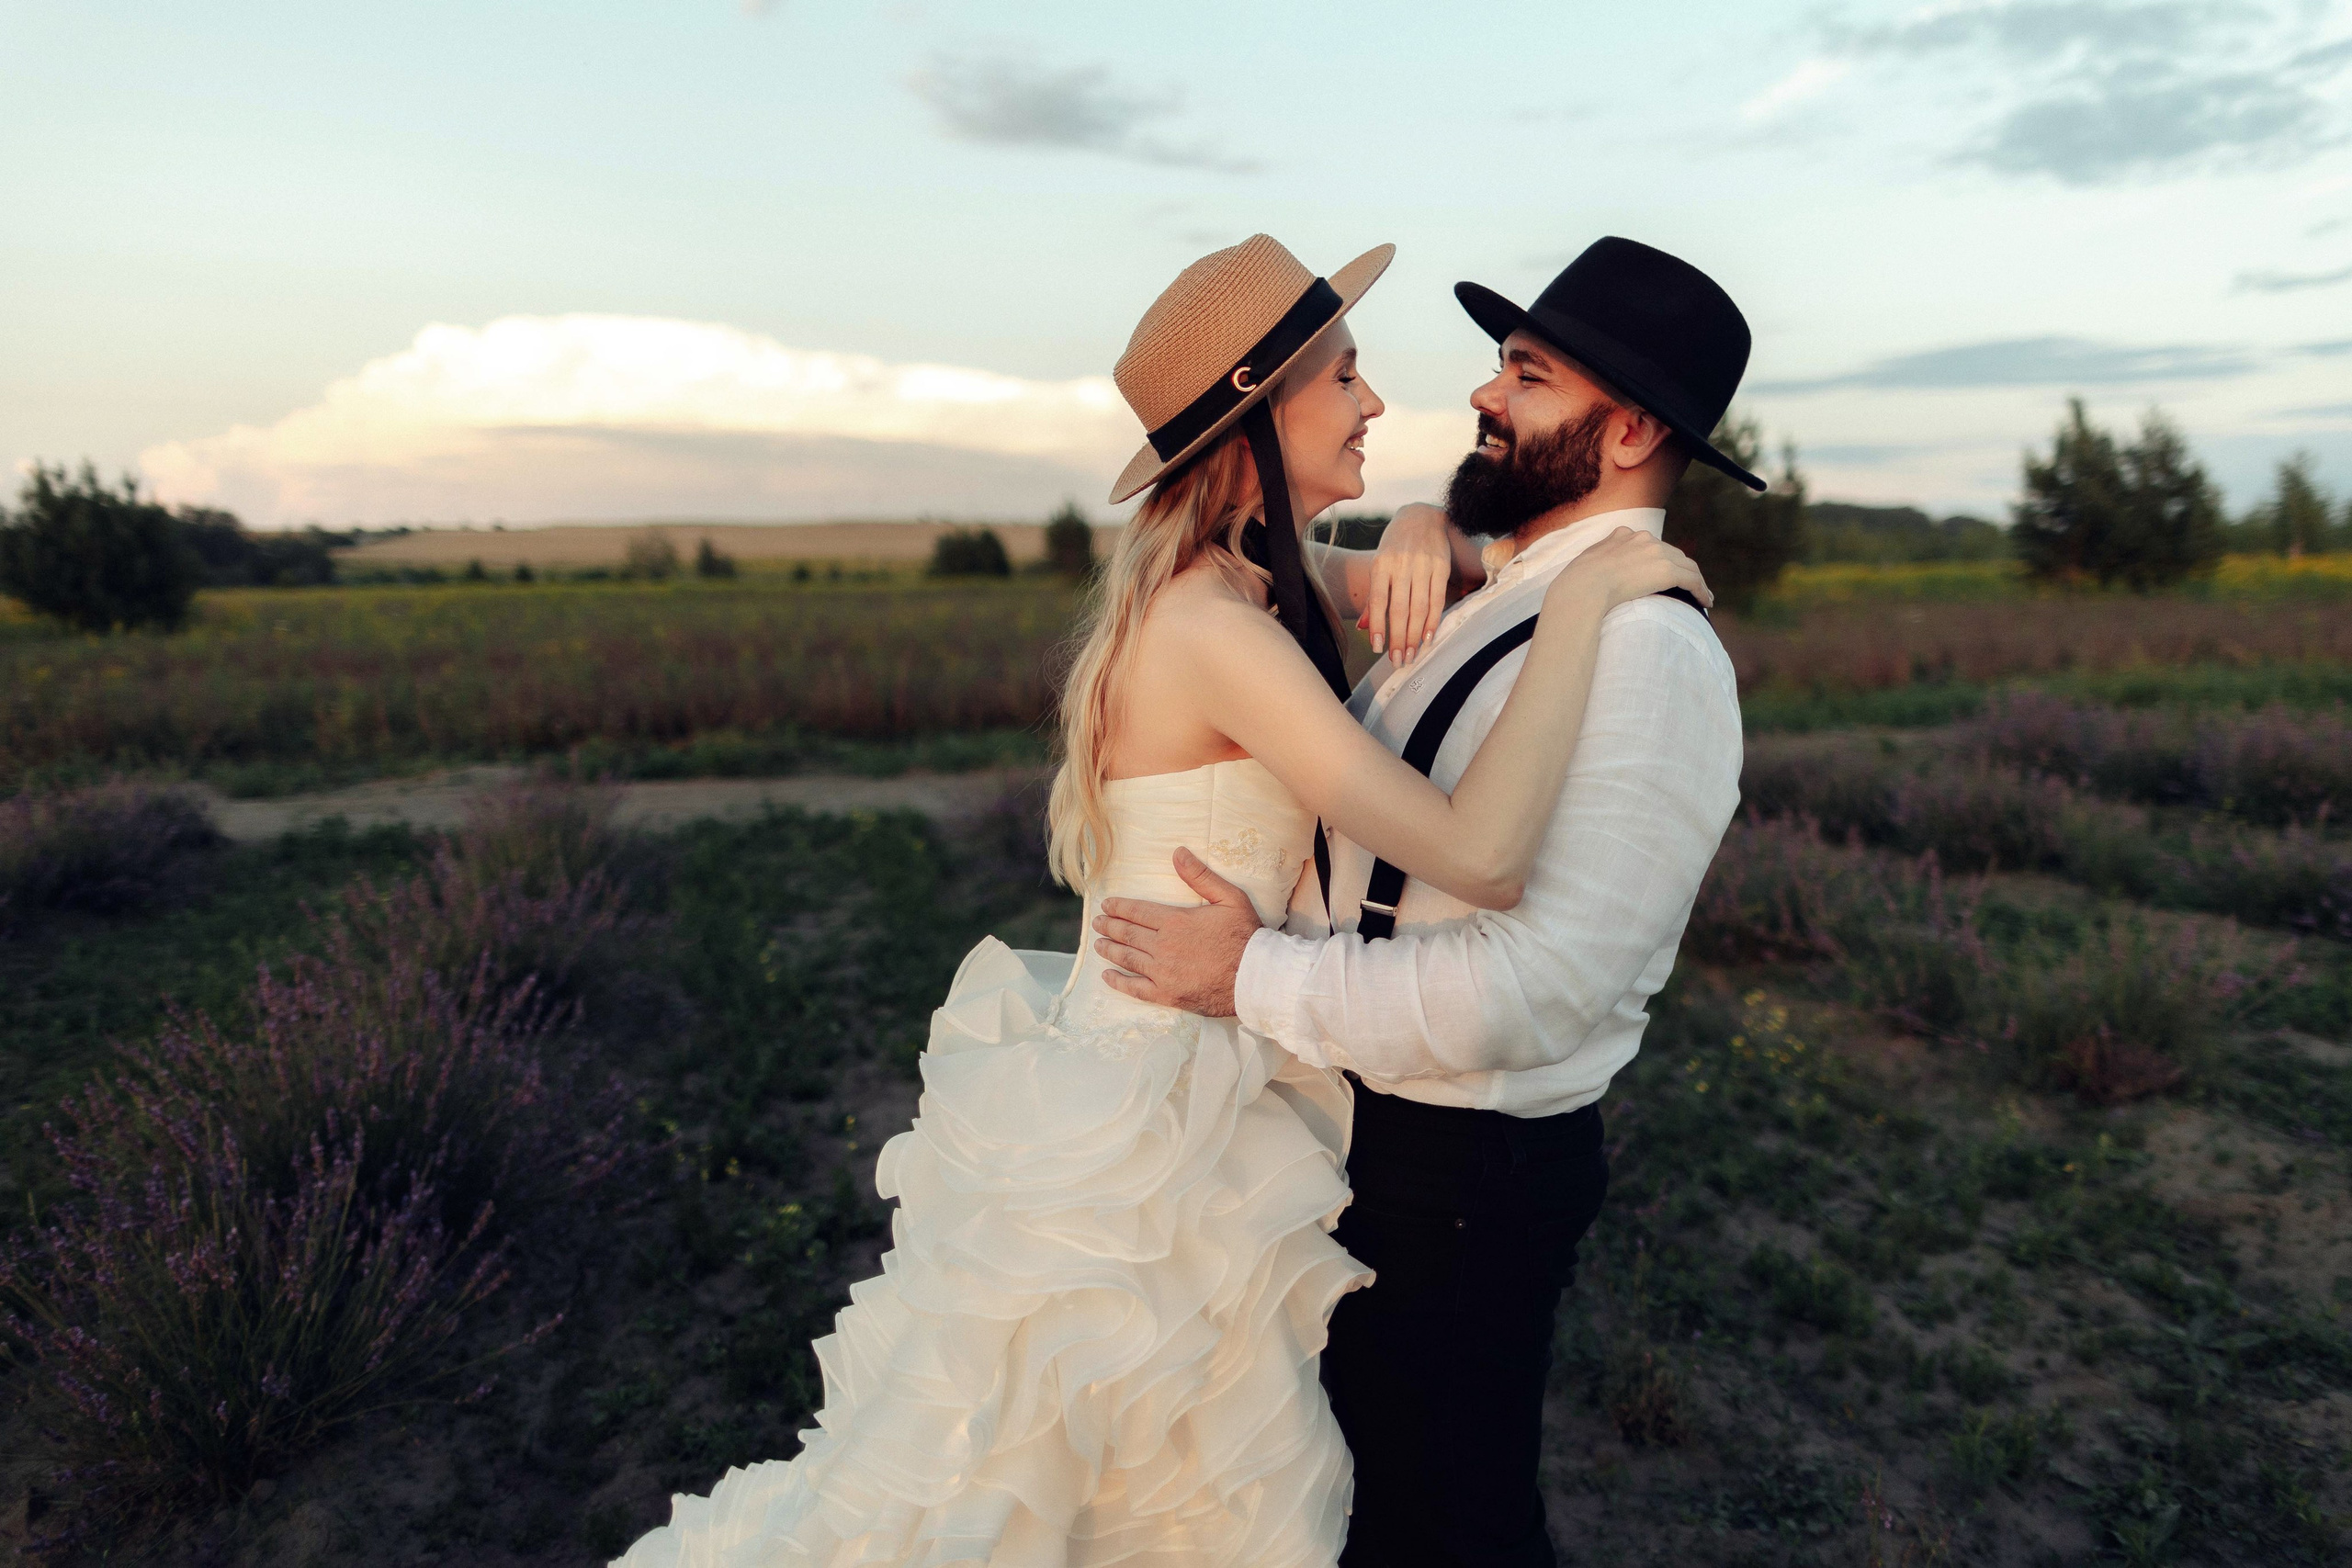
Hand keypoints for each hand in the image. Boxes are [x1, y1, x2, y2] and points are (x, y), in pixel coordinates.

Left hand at [1091, 848, 1261, 1015]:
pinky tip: (1107, 976)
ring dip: (1109, 950)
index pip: (1137, 912)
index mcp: (1175, 921)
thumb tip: (1177, 852)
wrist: (1255, 977)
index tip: (1106, 905)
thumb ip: (1200, 876)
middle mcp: (1163, 946)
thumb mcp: (1229, 898)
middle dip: (1109, 927)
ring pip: (1127, 958)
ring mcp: (1162, 972)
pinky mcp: (1167, 994)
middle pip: (1127, 934)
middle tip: (1096, 923)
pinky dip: (1118, 982)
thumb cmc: (1245, 936)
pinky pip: (1135, 988)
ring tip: (1098, 944)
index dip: (1119, 907)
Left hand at [1362, 503, 1453, 663]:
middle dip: (1398, 638)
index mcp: (1381, 564)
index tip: (1378, 649)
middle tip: (1397, 661)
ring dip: (1414, 635)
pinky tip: (1428, 637)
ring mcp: (1423, 565)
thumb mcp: (1379, 564)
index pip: (1379, 600)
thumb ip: (1374, 597)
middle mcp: (1401, 565)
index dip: (1379, 626)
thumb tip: (1363, 628)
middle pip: (1399, 609)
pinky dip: (1433, 620)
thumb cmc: (1395, 546)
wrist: (1421, 516)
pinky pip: (1437, 599)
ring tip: (1411, 655)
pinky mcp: (1441, 566)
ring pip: (1419, 607)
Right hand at [1550, 526, 1712, 612]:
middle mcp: (1643, 539)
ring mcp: (1656, 553)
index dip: (1659, 558)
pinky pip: (1692, 581)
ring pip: (1687, 566)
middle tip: (1687, 585)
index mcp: (1623, 535)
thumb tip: (1592, 572)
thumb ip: (1597, 561)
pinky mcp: (1667, 571)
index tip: (1661, 571)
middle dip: (1681, 568)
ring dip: (1696, 580)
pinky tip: (1706, 602)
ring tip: (1703, 595)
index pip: (1649, 544)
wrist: (1583, 588)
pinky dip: (1701, 591)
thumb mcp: (1585, 564)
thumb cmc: (1577, 583)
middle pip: (1672, 553)